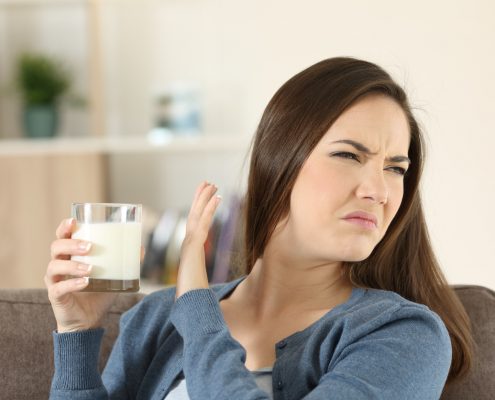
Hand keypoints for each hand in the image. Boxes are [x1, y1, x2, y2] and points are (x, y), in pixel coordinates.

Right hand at [44, 218, 117, 332]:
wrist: (89, 320)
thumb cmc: (99, 293)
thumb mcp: (114, 275)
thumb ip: (126, 262)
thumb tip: (141, 248)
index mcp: (70, 255)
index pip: (62, 236)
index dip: (64, 227)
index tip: (73, 221)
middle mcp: (59, 264)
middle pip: (56, 247)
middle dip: (72, 244)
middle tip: (90, 247)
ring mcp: (55, 280)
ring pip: (54, 266)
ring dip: (73, 265)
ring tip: (90, 269)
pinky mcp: (55, 296)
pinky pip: (58, 288)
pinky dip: (72, 284)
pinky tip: (85, 283)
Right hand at [175, 182, 221, 298]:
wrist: (187, 305)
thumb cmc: (193, 298)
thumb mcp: (200, 285)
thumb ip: (201, 280)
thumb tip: (205, 287)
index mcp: (190, 252)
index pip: (195, 225)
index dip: (200, 210)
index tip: (206, 198)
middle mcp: (188, 245)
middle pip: (194, 215)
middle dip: (200, 198)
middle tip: (207, 183)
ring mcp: (189, 244)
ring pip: (197, 215)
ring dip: (204, 198)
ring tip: (211, 184)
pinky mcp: (193, 245)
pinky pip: (203, 222)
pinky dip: (210, 208)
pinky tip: (218, 197)